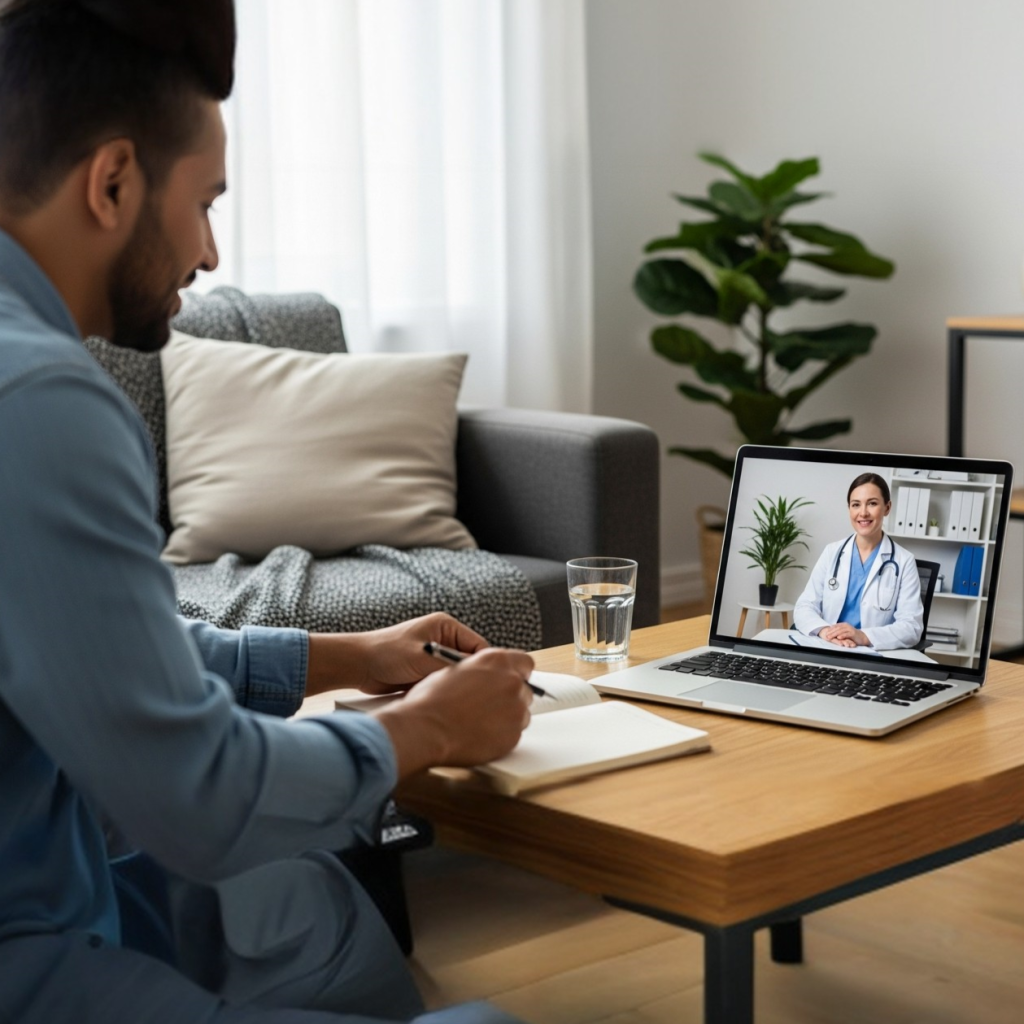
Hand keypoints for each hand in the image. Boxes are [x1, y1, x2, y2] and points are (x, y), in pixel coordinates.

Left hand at [305, 613, 488, 696]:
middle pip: (470, 663)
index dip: (484, 667)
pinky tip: (441, 701)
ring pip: (457, 676)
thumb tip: (478, 676)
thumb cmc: (387, 654)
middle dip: (469, 679)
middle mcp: (444, 640)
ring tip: (452, 699)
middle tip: (472, 697)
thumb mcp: (423, 659)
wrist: (357, 665)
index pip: (479, 647)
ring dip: (454, 687)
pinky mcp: (427, 672)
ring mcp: (436, 657)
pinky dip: (443, 692)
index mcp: (447, 627)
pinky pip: (444, 684)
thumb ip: (452, 666)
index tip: (488, 685)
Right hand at [373, 647, 535, 777]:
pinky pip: (514, 733)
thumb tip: (486, 676)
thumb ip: (479, 670)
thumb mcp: (455, 670)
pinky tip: (480, 734)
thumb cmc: (431, 700)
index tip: (507, 681)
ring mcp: (515, 709)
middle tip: (489, 705)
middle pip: (524, 689)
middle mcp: (511, 682)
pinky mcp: (513, 735)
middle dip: (509, 696)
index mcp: (496, 660)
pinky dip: (502, 735)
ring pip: (521, 712)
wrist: (425, 728)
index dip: (515, 673)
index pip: (524, 663)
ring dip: (507, 716)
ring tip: (480, 721)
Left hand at [818, 623, 869, 647]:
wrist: (862, 637)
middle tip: (826, 636)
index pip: (835, 626)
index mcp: (843, 625)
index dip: (830, 629)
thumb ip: (839, 631)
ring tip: (830, 637)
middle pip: (837, 628)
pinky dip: (842, 636)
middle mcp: (846, 626)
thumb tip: (829, 631)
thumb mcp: (844, 632)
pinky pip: (847, 634)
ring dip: (834, 634)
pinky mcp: (853, 633)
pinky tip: (838, 637)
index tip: (825, 633)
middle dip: (831, 632)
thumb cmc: (852, 636)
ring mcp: (850, 629)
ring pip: (841, 631)